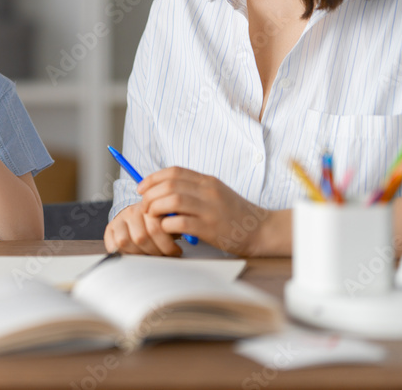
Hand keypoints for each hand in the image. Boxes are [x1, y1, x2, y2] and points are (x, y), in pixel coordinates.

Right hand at [104, 202, 182, 255]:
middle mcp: (132, 211)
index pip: (156, 227)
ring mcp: (119, 220)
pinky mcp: (109, 229)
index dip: (167, 244)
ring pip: (127, 242)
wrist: (142, 214)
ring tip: (153, 255)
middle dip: (156, 251)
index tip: (176, 250)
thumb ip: (177, 223)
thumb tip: (187, 236)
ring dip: (142, 253)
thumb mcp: (172, 219)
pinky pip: (113, 245)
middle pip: (142, 237)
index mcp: (149, 206)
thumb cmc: (161, 221)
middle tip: (165, 255)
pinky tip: (137, 254)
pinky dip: (125, 253)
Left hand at [137, 166, 275, 255]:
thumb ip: (192, 189)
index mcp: (207, 181)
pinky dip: (167, 225)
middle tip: (144, 205)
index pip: (173, 172)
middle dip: (150, 194)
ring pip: (173, 200)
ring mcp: (209, 210)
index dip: (152, 178)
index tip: (141, 188)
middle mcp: (208, 192)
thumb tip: (162, 190)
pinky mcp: (210, 228)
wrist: (260, 230)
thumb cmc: (233, 213)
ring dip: (156, 208)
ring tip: (152, 216)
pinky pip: (181, 223)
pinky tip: (166, 229)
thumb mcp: (214, 193)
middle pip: (169, 185)